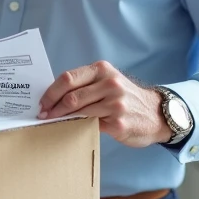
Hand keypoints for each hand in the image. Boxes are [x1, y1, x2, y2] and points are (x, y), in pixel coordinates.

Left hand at [37, 61, 171, 146]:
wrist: (156, 114)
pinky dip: (77, 126)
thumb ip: (86, 85)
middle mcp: (110, 84)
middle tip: (43, 116)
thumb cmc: (125, 97)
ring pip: (79, 111)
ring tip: (53, 122)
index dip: (51, 92)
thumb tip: (53, 96)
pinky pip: (90, 125)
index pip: (68, 78)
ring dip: (62, 118)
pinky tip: (71, 128)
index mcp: (103, 70)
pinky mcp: (118, 123)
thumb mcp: (108, 82)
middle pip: (71, 96)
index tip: (42, 103)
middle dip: (53, 108)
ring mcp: (115, 104)